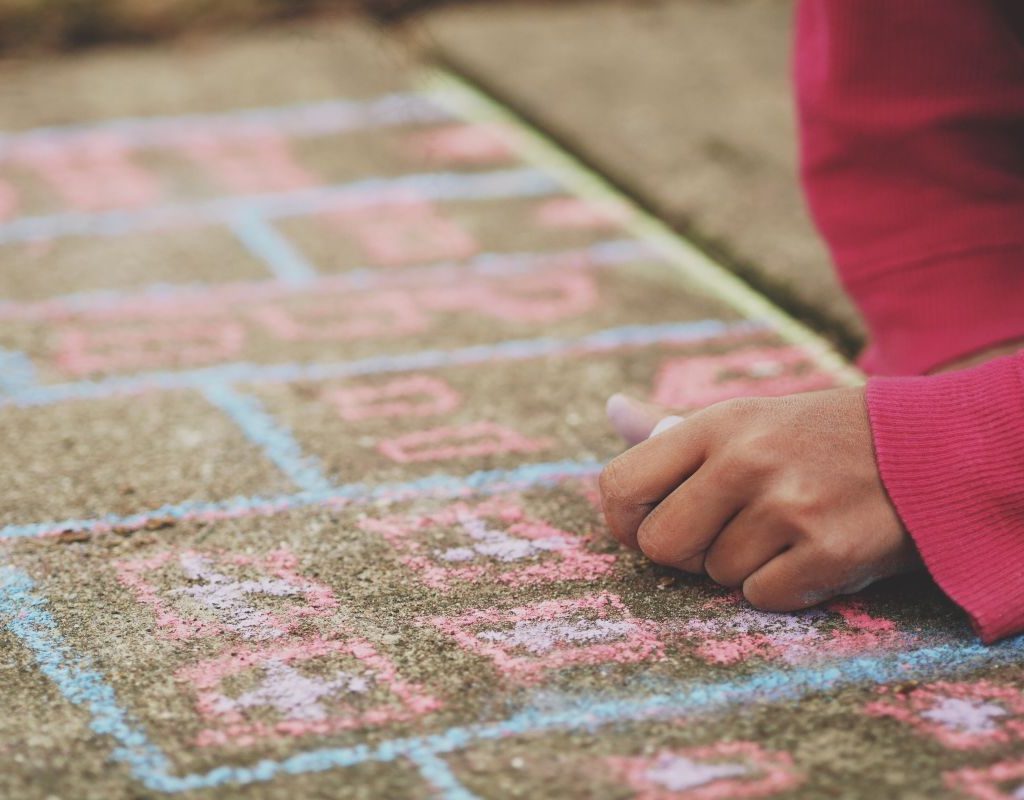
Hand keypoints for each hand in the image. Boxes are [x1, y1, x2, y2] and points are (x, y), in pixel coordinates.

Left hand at [599, 389, 920, 609]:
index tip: (649, 524)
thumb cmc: (811, 439)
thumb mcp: (742, 418)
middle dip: (682, 552)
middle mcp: (746, 461)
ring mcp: (789, 507)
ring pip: (715, 575)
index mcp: (715, 425)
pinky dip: (781, 585)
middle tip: (719, 534)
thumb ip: (671, 431)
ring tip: (781, 530)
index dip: (624, 519)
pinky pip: (761, 596)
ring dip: (741, 565)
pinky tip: (807, 552)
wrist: (919, 451)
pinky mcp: (829, 552)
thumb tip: (612, 411)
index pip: (621, 486)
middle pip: (659, 545)